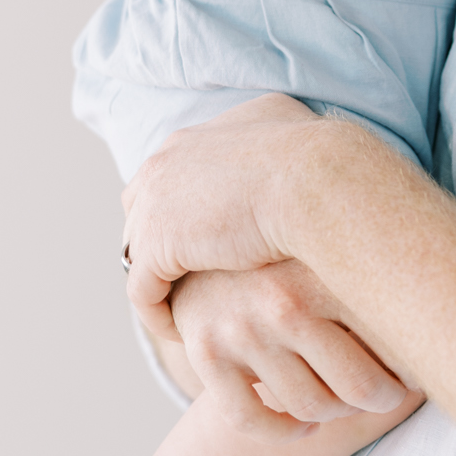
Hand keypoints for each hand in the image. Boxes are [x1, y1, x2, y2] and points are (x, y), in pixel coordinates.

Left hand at [120, 94, 315, 334]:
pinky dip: (157, 314)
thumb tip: (281, 141)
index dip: (177, 211)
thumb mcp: (287, 124)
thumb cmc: (318, 159)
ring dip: (157, 280)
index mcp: (189, 139)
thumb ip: (268, 131)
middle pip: (140, 211)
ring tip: (182, 311)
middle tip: (184, 278)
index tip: (199, 242)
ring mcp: (154, 205)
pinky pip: (141, 292)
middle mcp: (162, 164)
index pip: (163, 178)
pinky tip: (181, 331)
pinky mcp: (158, 248)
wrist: (316, 179)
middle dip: (158, 242)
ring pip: (137, 253)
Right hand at [171, 262, 409, 435]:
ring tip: (345, 402)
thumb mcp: (326, 251)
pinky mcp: (204, 353)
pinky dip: (282, 431)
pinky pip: (252, 420)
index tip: (421, 369)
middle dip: (381, 399)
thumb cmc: (286, 255)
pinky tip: (301, 426)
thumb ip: (374, 276)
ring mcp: (240, 328)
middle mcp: (281, 298)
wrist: (198, 247)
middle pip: (356, 385)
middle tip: (387, 394)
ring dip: (333, 416)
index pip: (390, 337)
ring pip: (309, 407)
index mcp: (323, 267)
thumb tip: (450, 321)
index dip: (413, 366)